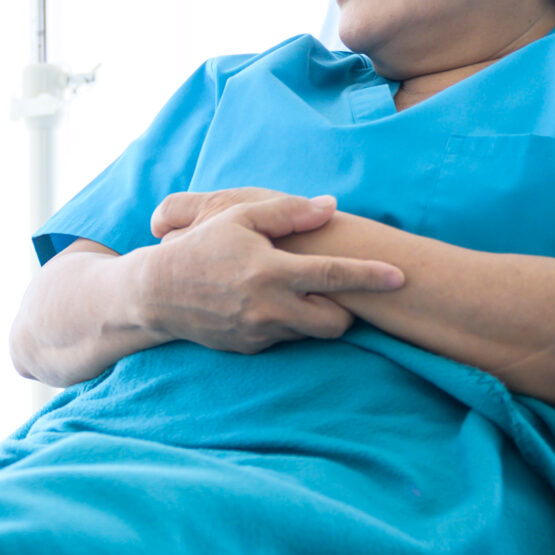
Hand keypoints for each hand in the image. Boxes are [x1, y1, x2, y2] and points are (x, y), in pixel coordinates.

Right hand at [133, 194, 405, 353]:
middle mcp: (268, 307)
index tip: (400, 276)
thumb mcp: (238, 217)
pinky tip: (270, 305)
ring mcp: (259, 332)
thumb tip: (330, 206)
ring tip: (299, 294)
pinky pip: (285, 339)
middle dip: (345, 309)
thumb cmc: (199, 247)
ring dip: (315, 315)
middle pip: (335, 321)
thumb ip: (287, 211)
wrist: (154, 294)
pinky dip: (287, 323)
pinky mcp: (251, 348)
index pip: (333, 275)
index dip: (371, 276)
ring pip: (312, 332)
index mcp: (269, 271)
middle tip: (335, 289)